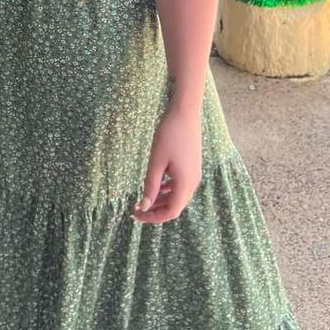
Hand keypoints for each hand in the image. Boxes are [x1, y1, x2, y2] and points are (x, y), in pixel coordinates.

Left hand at [133, 104, 201, 223]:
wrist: (185, 113)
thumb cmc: (169, 135)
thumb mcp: (156, 161)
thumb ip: (150, 185)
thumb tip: (144, 206)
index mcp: (186, 184)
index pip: (171, 212)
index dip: (153, 217)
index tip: (136, 214)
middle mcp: (193, 182)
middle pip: (175, 206)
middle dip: (155, 209)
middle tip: (136, 207)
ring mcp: (194, 174)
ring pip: (177, 196)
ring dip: (161, 199)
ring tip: (143, 196)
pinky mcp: (192, 166)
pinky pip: (179, 185)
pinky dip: (167, 189)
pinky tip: (155, 183)